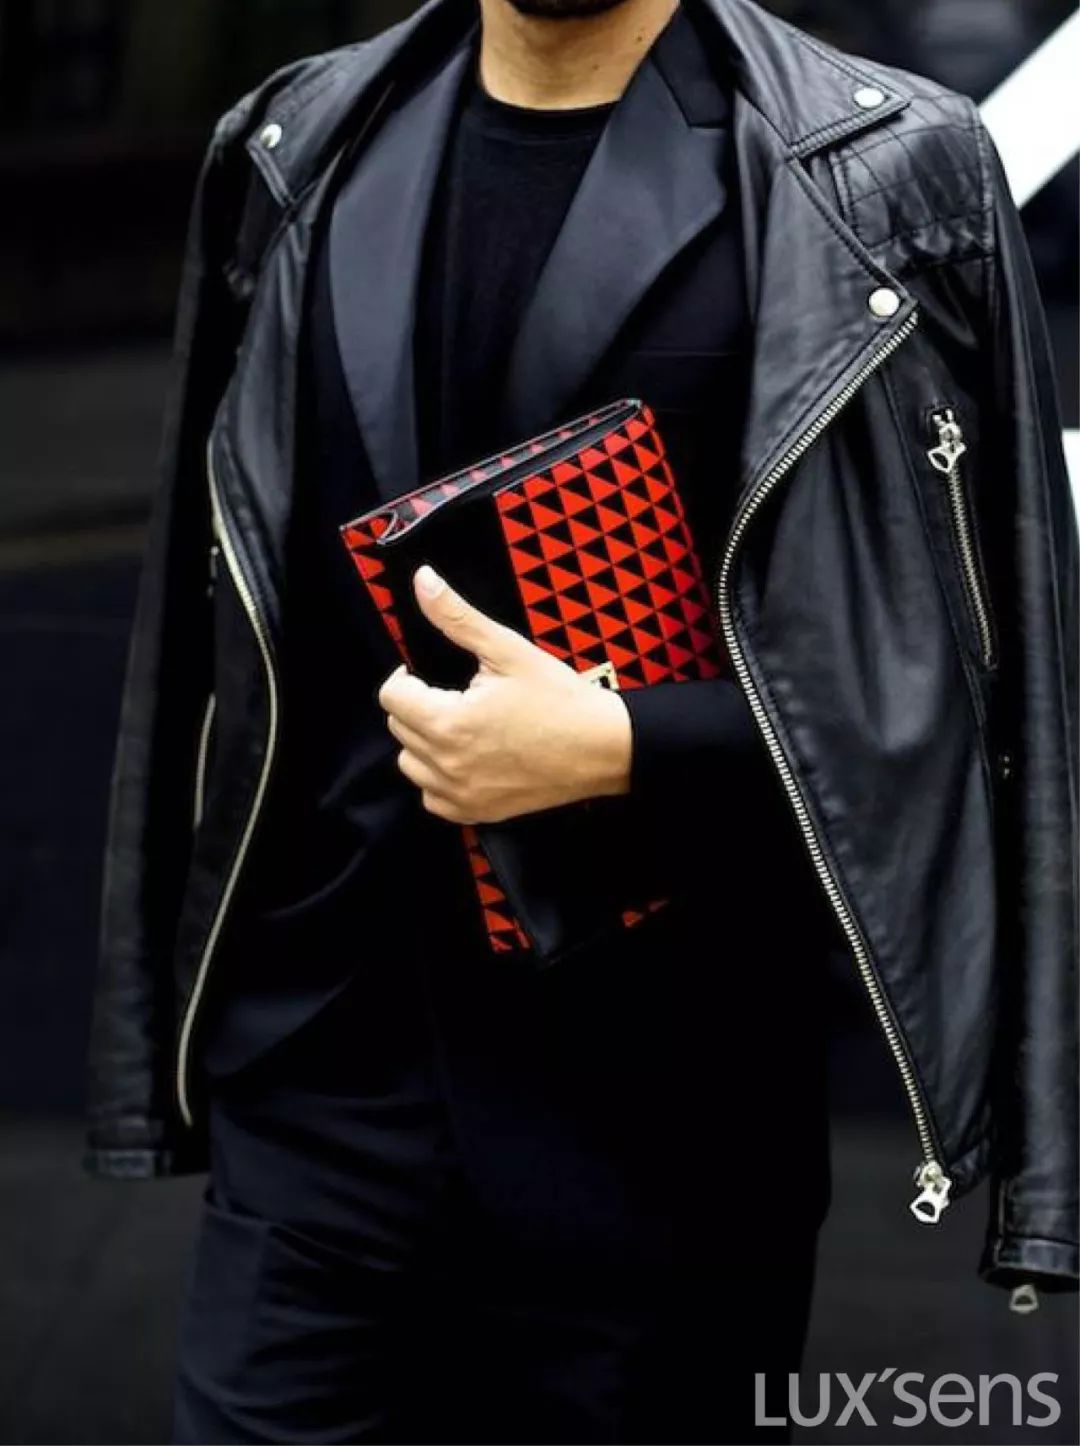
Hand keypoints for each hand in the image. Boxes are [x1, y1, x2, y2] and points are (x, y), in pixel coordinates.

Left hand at [377, 565, 631, 823]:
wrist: (603, 747)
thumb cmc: (560, 698)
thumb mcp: (507, 649)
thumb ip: (456, 616)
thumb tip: (422, 580)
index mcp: (449, 723)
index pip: (391, 697)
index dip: (404, 678)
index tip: (426, 674)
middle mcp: (448, 765)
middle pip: (399, 728)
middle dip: (417, 706)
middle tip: (453, 695)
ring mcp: (461, 794)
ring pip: (411, 764)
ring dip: (423, 742)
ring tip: (458, 724)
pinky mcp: (477, 812)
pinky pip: (433, 797)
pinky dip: (439, 778)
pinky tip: (465, 757)